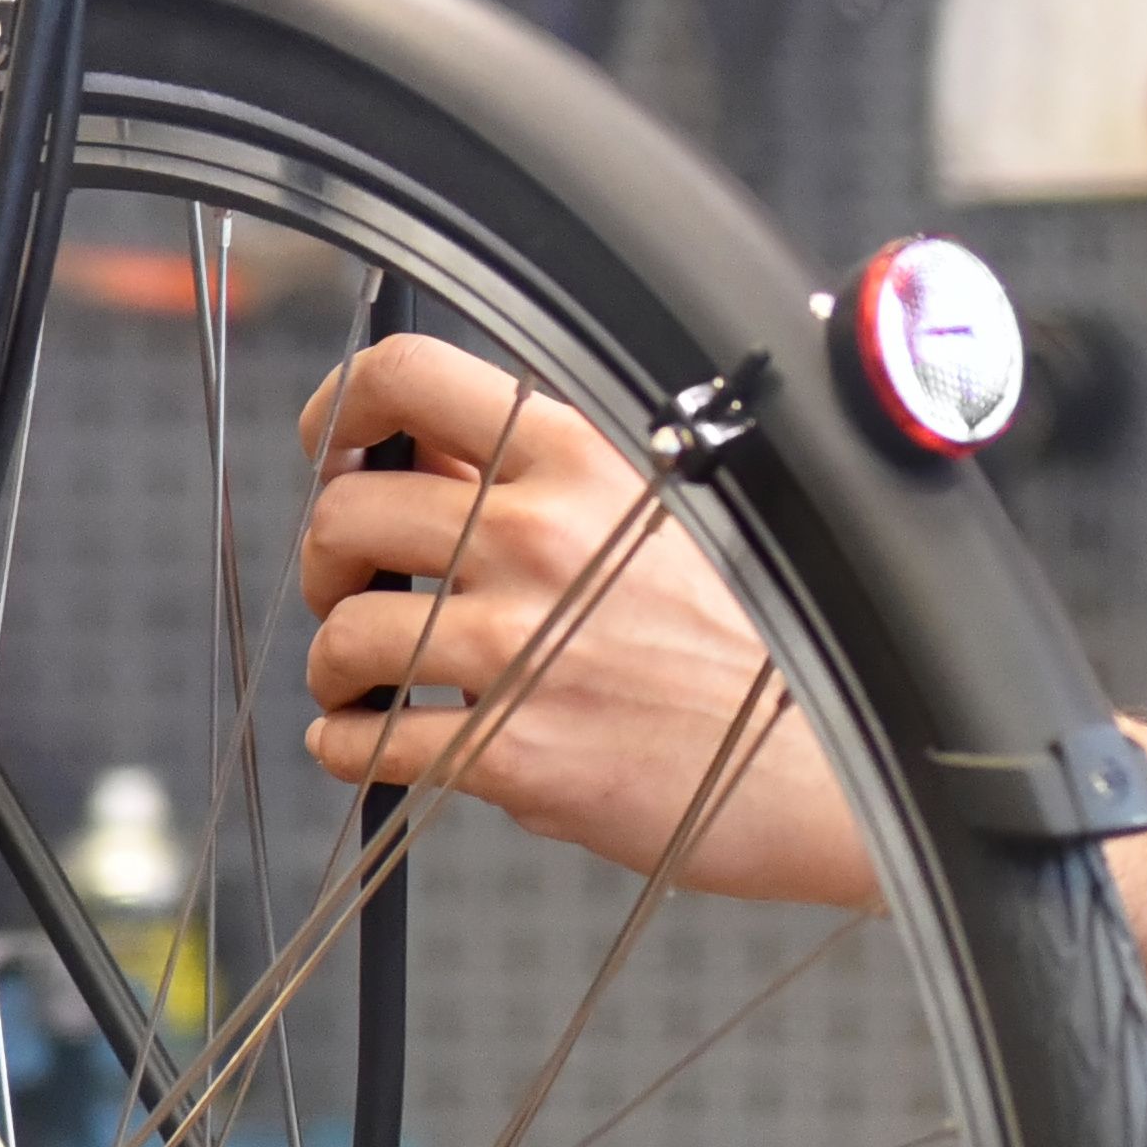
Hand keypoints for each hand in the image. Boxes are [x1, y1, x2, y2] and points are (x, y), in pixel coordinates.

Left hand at [291, 335, 871, 904]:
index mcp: (580, 460)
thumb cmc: (759, 648)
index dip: (335, 408)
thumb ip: (547, 477)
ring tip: (358, 687)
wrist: (823, 767)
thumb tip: (430, 451)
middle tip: (347, 592)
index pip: (408, 379)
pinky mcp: (509, 748)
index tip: (328, 446)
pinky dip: (342, 750)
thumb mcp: (666, 514)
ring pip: (342, 632)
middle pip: (345, 509)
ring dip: (330, 665)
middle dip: (322, 558)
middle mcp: (539, 536)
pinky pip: (365, 742)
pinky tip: (366, 750)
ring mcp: (519, 644)